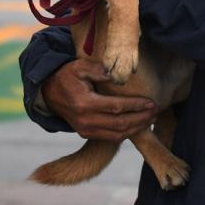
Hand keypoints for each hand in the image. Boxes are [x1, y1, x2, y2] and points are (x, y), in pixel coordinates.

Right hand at [41, 58, 155, 140]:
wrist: (49, 93)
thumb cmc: (67, 76)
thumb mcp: (79, 66)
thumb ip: (98, 70)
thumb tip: (117, 75)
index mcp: (85, 103)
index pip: (116, 107)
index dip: (136, 106)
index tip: (151, 102)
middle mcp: (85, 120)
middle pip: (120, 124)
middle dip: (141, 118)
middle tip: (156, 110)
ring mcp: (85, 130)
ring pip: (117, 134)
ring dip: (137, 128)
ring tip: (151, 118)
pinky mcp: (86, 134)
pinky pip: (110, 138)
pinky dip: (126, 134)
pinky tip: (138, 125)